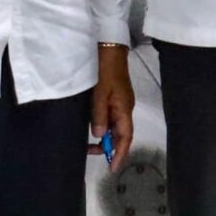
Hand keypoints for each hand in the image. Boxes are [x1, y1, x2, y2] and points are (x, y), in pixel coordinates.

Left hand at [92, 45, 135, 172]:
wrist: (109, 48)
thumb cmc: (105, 70)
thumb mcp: (99, 93)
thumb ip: (99, 115)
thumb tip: (99, 135)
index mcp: (124, 109)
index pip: (125, 137)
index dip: (119, 153)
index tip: (112, 167)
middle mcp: (125, 108)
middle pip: (121, 133)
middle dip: (109, 147)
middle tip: (92, 154)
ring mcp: (120, 102)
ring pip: (115, 126)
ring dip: (105, 137)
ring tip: (90, 144)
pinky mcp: (114, 96)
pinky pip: (111, 117)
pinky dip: (103, 126)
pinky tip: (94, 128)